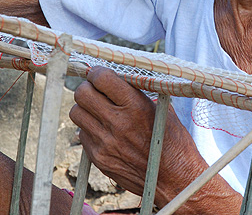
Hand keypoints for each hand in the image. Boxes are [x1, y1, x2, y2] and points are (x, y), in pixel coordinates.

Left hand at [69, 67, 234, 209]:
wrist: (174, 179)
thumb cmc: (174, 142)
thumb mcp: (162, 110)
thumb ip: (140, 93)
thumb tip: (122, 78)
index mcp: (136, 107)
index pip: (102, 79)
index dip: (98, 73)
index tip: (100, 74)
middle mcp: (117, 123)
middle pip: (82, 94)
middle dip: (87, 87)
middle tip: (96, 90)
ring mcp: (105, 143)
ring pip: (77, 114)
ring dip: (86, 108)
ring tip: (99, 110)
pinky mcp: (99, 159)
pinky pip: (83, 135)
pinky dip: (90, 129)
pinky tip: (105, 131)